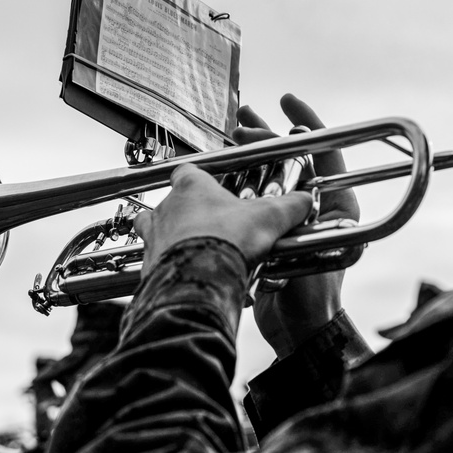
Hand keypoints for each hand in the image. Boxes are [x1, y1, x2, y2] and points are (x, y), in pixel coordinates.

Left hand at [133, 163, 311, 276]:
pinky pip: (155, 260)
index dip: (203, 178)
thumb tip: (304, 201)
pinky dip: (169, 265)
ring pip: (154, 228)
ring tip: (194, 248)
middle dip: (191, 212)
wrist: (197, 282)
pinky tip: (188, 273)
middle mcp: (166, 208)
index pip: (189, 170)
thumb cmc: (225, 242)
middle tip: (214, 224)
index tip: (215, 186)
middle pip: (173, 201)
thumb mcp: (269, 218)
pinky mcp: (148, 265)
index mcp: (192, 187)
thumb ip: (289, 206)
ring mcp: (153, 236)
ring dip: (172, 236)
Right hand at [233, 94, 359, 357]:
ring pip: (272, 174)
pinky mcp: (272, 233)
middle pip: (292, 159)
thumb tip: (294, 183)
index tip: (287, 103)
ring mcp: (293, 220)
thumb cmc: (314, 296)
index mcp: (337, 206)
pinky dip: (240, 180)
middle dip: (267, 136)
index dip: (309, 122)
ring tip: (230, 131)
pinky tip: (220, 169)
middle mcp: (317, 208)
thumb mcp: (313, 251)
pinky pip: (256, 196)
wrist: (299, 333)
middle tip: (242, 122)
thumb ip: (303, 220)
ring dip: (252, 153)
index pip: (328, 151)